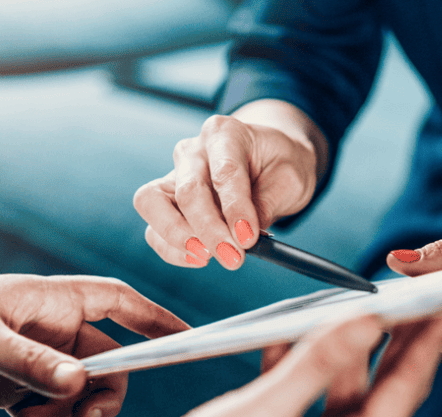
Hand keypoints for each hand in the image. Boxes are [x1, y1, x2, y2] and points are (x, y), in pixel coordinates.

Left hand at [0, 274, 187, 416]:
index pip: (118, 304)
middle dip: (102, 392)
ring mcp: (34, 361)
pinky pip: (49, 412)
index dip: (155, 319)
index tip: (185, 339)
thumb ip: (30, 361)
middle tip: (84, 416)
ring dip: (64, 416)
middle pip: (107, 362)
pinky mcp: (13, 389)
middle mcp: (50, 330)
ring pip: (79, 393)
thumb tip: (83, 384)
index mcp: (51, 302)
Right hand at [133, 100, 326, 270]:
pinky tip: (200, 258)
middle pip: (187, 190)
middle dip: (209, 230)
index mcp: (225, 134)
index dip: (235, 208)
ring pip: (152, 204)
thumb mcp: (289, 179)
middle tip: (232, 257)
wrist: (269, 161)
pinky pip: (154, 228)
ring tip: (209, 257)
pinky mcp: (165, 202)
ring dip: (178, 238)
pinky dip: (172, 249)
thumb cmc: (279, 165)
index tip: (249, 238)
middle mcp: (192, 151)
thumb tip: (243, 237)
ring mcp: (173, 175)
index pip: (224, 172)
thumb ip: (266, 204)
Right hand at [136, 313, 441, 416]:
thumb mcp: (267, 409)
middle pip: (376, 396)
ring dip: (340, 356)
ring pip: (337, 397)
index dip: (425, 348)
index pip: (402, 395)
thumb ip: (319, 362)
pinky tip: (289, 341)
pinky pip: (303, 405)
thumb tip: (367, 322)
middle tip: (409, 305)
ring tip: (348, 313)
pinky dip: (302, 371)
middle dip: (393, 348)